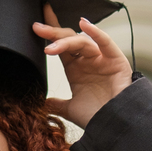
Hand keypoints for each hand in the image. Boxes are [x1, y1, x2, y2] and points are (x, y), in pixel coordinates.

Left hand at [34, 6, 132, 129]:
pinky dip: (96, 33)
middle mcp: (87, 60)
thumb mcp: (71, 109)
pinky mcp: (116, 60)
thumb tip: (42, 104)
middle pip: (69, 40)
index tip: (36, 25)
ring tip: (51, 47)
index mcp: (75, 68)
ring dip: (66, 41)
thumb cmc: (97, 116)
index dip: (49, 34)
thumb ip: (57, 105)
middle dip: (53, 33)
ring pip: (82, 41)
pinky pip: (105, 43)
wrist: (115, 126)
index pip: (60, 46)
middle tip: (37, 28)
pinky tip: (84, 24)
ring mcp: (101, 58)